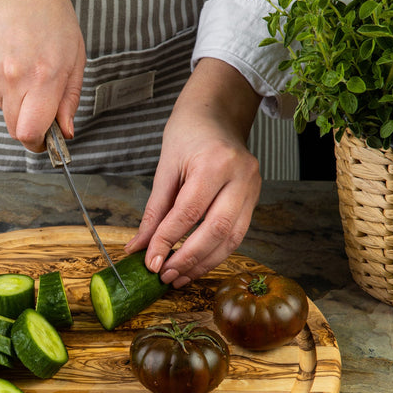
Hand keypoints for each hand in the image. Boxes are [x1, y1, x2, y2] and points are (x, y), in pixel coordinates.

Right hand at [0, 0, 85, 150]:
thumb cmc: (50, 16)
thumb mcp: (75, 56)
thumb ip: (69, 99)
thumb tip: (65, 132)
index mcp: (44, 76)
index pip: (30, 132)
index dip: (39, 143)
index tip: (48, 140)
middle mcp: (16, 78)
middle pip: (16, 129)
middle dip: (31, 128)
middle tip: (45, 110)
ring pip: (7, 112)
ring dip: (21, 106)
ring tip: (33, 75)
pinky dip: (11, 89)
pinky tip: (20, 63)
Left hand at [124, 58, 261, 286]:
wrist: (216, 114)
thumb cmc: (188, 135)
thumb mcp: (164, 168)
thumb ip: (153, 211)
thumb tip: (137, 248)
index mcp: (214, 163)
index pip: (188, 213)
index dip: (167, 241)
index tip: (150, 262)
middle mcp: (240, 176)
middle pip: (216, 230)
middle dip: (189, 258)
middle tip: (165, 276)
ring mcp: (252, 187)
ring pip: (232, 238)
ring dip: (204, 263)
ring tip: (179, 278)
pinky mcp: (255, 198)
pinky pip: (238, 234)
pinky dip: (216, 253)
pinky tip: (196, 264)